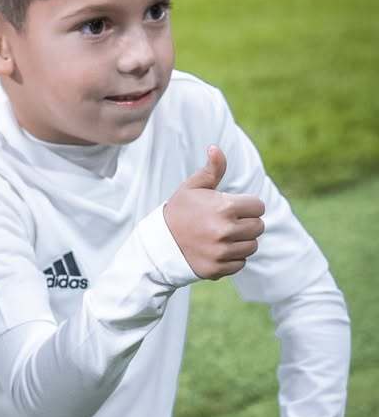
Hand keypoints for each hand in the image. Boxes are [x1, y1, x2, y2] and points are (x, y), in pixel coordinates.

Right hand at [163, 146, 264, 278]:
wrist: (158, 244)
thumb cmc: (179, 211)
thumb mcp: (192, 187)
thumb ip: (211, 169)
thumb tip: (216, 148)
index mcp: (224, 207)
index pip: (258, 207)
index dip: (248, 206)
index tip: (233, 208)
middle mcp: (225, 230)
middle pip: (258, 227)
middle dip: (246, 223)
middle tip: (227, 222)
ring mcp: (221, 251)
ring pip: (252, 246)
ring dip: (241, 241)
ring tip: (222, 236)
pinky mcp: (218, 268)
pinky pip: (240, 263)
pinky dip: (232, 258)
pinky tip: (216, 250)